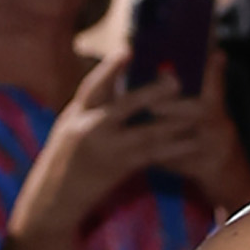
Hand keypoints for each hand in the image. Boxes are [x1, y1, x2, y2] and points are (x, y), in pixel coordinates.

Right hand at [6, 53, 219, 249]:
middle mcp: (89, 129)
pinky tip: (192, 141)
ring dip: (173, 121)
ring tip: (197, 111)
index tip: (127, 49)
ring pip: (145, 132)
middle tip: (175, 79)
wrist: (52, 200)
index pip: (93, 86)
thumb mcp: (70, 128)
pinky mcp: (119, 169)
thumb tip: (121, 88)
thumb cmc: (64, 160)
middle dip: (151, 92)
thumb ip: (93, 110)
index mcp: (75, 114)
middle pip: (124, 105)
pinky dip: (174, 147)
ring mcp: (105, 150)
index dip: (110, 67)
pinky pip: (152, 155)